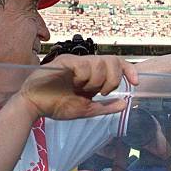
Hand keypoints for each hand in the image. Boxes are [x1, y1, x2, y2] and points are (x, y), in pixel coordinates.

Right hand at [19, 54, 137, 119]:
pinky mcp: (65, 61)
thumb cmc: (56, 106)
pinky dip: (83, 77)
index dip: (129, 70)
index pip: (117, 63)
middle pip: (113, 60)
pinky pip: (84, 64)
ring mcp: (76, 61)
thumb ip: (105, 107)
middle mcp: (86, 64)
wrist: (34, 107)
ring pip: (100, 63)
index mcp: (93, 74)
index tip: (136, 82)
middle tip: (100, 92)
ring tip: (81, 89)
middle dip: (112, 79)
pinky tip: (73, 83)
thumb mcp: (86, 109)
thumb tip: (125, 103)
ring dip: (95, 81)